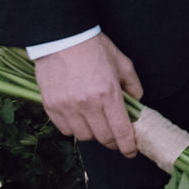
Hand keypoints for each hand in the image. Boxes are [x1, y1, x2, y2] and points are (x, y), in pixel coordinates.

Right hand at [32, 33, 144, 156]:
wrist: (62, 37)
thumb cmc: (93, 47)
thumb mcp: (122, 62)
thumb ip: (133, 85)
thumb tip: (137, 102)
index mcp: (108, 94)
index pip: (121, 131)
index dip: (128, 147)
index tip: (131, 151)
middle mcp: (87, 104)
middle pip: (103, 138)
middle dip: (112, 141)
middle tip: (115, 136)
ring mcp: (67, 107)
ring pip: (84, 136)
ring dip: (92, 133)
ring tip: (95, 122)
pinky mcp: (51, 106)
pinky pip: (65, 130)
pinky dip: (74, 128)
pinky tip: (78, 117)